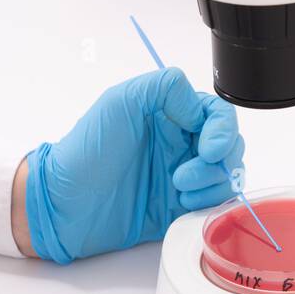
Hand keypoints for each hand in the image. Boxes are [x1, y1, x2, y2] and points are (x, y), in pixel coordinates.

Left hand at [23, 68, 243, 263]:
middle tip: (185, 174)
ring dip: (212, 184)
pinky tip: (181, 204)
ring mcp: (184, 175)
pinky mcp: (180, 206)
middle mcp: (181, 143)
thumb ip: (165, 87)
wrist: (64, 205)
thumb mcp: (120, 100)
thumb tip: (199, 110)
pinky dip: (207, 204)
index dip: (222, 131)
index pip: (218, 115)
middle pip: (230, 146)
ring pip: (227, 175)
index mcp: (171, 114)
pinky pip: (213, 203)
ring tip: (180, 190)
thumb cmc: (85, 152)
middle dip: (218, 161)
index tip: (209, 149)